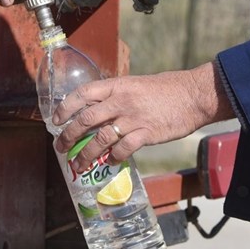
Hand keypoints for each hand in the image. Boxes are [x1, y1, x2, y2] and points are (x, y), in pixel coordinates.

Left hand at [53, 62, 234, 171]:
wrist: (194, 95)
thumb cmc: (166, 89)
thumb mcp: (135, 84)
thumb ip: (116, 96)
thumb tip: (97, 109)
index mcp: (117, 86)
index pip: (82, 94)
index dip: (65, 107)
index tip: (55, 120)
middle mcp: (121, 101)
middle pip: (86, 119)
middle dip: (69, 135)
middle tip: (60, 147)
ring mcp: (133, 118)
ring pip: (100, 138)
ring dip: (86, 154)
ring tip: (78, 164)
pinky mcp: (147, 134)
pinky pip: (123, 149)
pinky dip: (113, 158)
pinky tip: (110, 162)